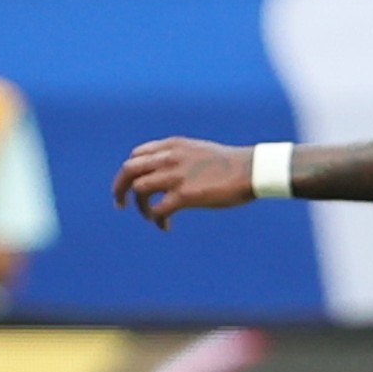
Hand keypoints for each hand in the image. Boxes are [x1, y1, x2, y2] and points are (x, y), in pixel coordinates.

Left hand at [113, 137, 253, 227]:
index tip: (134, 185)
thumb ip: (182, 157)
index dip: (132, 172)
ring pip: (139, 190)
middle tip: (120, 204)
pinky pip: (158, 209)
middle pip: (129, 170)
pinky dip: (156, 219)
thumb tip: (173, 173)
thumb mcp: (201, 151)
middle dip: (120, 188)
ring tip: (149, 216)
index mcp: (173, 146)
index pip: (137, 155)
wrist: (252, 170)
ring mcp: (175, 175)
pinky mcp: (184, 195)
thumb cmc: (233, 164)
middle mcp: (169, 157)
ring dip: (140, 206)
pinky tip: (165, 226)